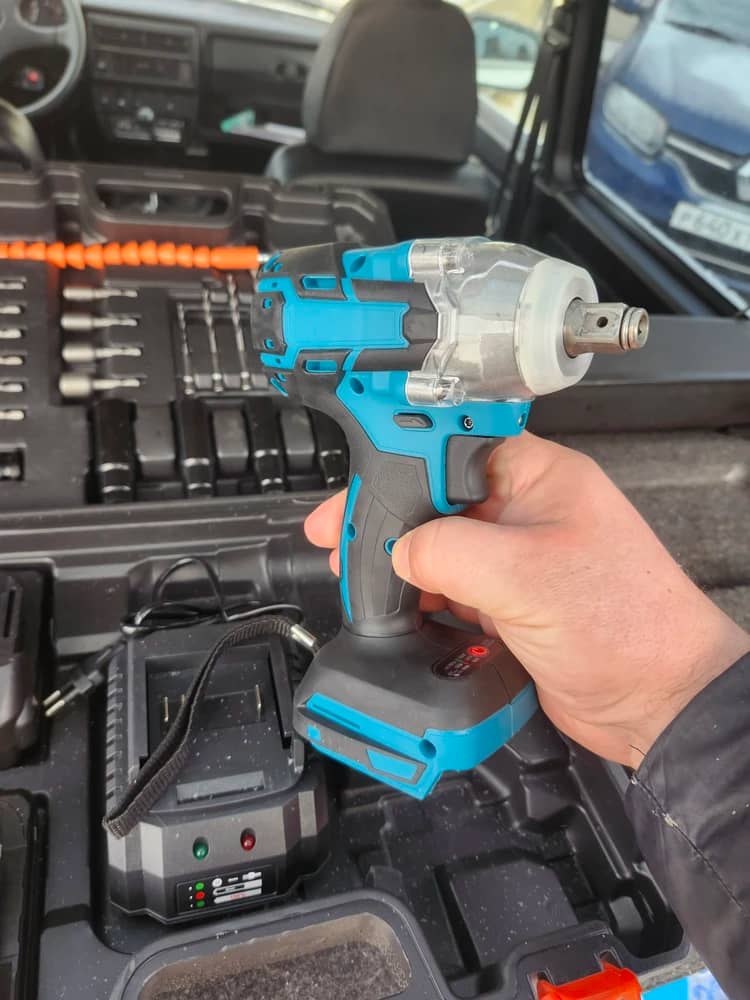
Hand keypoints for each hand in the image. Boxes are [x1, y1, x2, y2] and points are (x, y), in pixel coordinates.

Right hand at [305, 433, 749, 767]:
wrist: (656, 704)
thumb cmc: (629, 627)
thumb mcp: (526, 575)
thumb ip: (449, 552)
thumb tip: (399, 550)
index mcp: (539, 477)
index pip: (452, 447)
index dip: (398, 460)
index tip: (359, 484)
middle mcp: (525, 512)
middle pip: (436, 499)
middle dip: (388, 520)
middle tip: (342, 538)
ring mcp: (515, 560)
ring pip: (439, 548)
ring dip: (401, 564)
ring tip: (361, 578)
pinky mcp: (507, 603)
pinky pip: (449, 591)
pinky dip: (421, 601)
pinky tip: (399, 611)